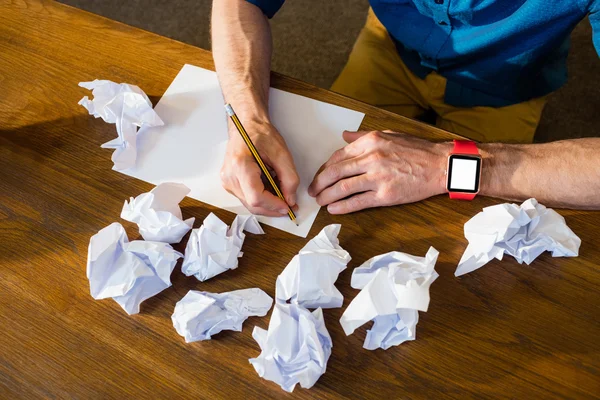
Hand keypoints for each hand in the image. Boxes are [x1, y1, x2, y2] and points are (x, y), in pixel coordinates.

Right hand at [220, 120, 299, 215]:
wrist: (247, 126)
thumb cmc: (261, 134)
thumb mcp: (282, 154)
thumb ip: (289, 179)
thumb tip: (290, 200)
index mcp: (240, 165)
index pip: (256, 197)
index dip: (274, 205)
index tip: (288, 206)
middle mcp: (229, 176)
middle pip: (252, 204)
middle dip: (273, 208)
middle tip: (289, 206)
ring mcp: (227, 181)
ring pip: (249, 204)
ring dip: (268, 204)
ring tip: (281, 195)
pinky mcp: (229, 183)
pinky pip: (246, 198)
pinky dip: (261, 198)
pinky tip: (271, 191)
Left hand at [308, 130, 450, 213]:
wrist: (441, 165)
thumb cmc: (418, 150)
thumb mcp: (389, 134)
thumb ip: (363, 136)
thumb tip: (344, 135)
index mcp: (371, 142)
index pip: (338, 156)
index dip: (325, 168)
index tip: (320, 175)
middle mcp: (372, 158)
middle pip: (335, 172)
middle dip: (319, 183)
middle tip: (313, 190)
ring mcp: (378, 177)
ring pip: (342, 188)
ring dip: (326, 196)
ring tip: (320, 201)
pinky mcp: (385, 195)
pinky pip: (357, 202)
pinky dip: (342, 206)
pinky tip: (333, 209)